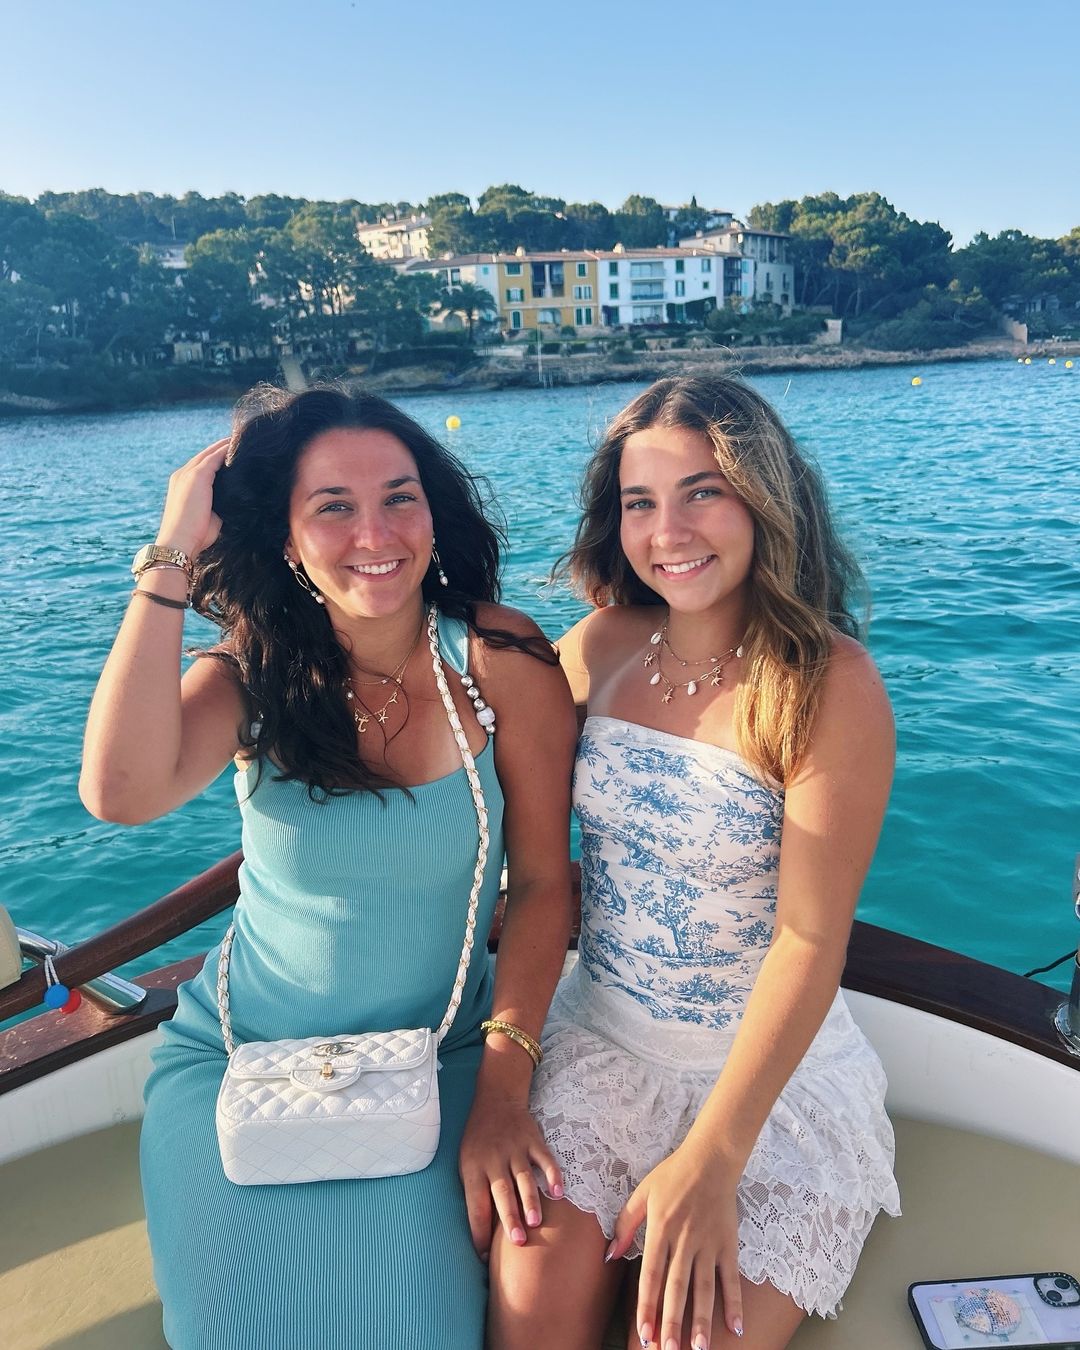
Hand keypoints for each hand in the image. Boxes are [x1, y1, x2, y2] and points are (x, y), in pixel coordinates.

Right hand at [156, 439, 229, 558]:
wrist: (179, 542)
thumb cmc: (194, 536)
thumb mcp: (207, 516)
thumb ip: (217, 504)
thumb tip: (234, 501)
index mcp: (181, 484)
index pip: (200, 467)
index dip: (215, 460)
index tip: (230, 457)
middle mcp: (182, 475)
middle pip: (204, 456)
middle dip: (220, 449)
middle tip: (238, 443)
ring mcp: (188, 474)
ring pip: (209, 454)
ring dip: (225, 446)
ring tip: (241, 442)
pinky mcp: (197, 476)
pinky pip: (214, 457)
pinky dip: (226, 451)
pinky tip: (238, 447)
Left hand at [458, 1090, 563, 1259]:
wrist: (495, 1101)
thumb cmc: (479, 1142)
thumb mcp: (467, 1164)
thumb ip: (476, 1192)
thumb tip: (483, 1233)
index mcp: (473, 1169)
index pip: (475, 1205)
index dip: (479, 1233)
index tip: (484, 1258)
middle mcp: (494, 1160)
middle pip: (501, 1192)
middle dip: (510, 1217)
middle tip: (518, 1242)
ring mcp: (515, 1149)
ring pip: (523, 1177)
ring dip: (530, 1199)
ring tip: (537, 1222)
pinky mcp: (533, 1140)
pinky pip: (545, 1158)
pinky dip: (552, 1174)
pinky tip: (559, 1192)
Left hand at [606, 1143, 742, 1348]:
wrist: (711, 1158)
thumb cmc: (673, 1174)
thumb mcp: (642, 1193)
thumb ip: (625, 1224)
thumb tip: (610, 1255)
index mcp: (661, 1227)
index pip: (651, 1274)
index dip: (647, 1305)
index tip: (643, 1332)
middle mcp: (685, 1238)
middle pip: (677, 1286)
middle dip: (672, 1321)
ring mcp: (709, 1242)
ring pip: (704, 1287)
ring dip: (701, 1319)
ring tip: (698, 1348)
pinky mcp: (728, 1243)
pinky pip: (731, 1277)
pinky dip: (735, 1302)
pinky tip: (735, 1327)